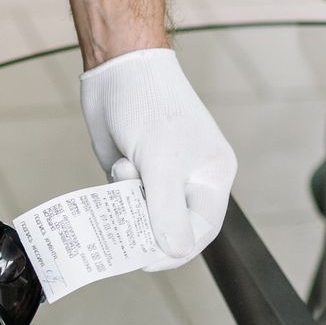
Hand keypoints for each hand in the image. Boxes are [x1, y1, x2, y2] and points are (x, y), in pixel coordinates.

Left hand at [79, 48, 237, 266]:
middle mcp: (188, 180)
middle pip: (170, 227)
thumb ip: (166, 210)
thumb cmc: (150, 104)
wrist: (118, 66)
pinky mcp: (133, 171)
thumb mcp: (160, 161)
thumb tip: (173, 251)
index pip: (200, 230)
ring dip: (127, 203)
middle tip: (124, 223)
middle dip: (146, 226)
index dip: (175, 249)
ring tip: (125, 169)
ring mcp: (159, 176)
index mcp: (211, 177)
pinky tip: (118, 164)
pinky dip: (114, 193)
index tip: (144, 258)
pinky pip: (123, 200)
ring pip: (142, 215)